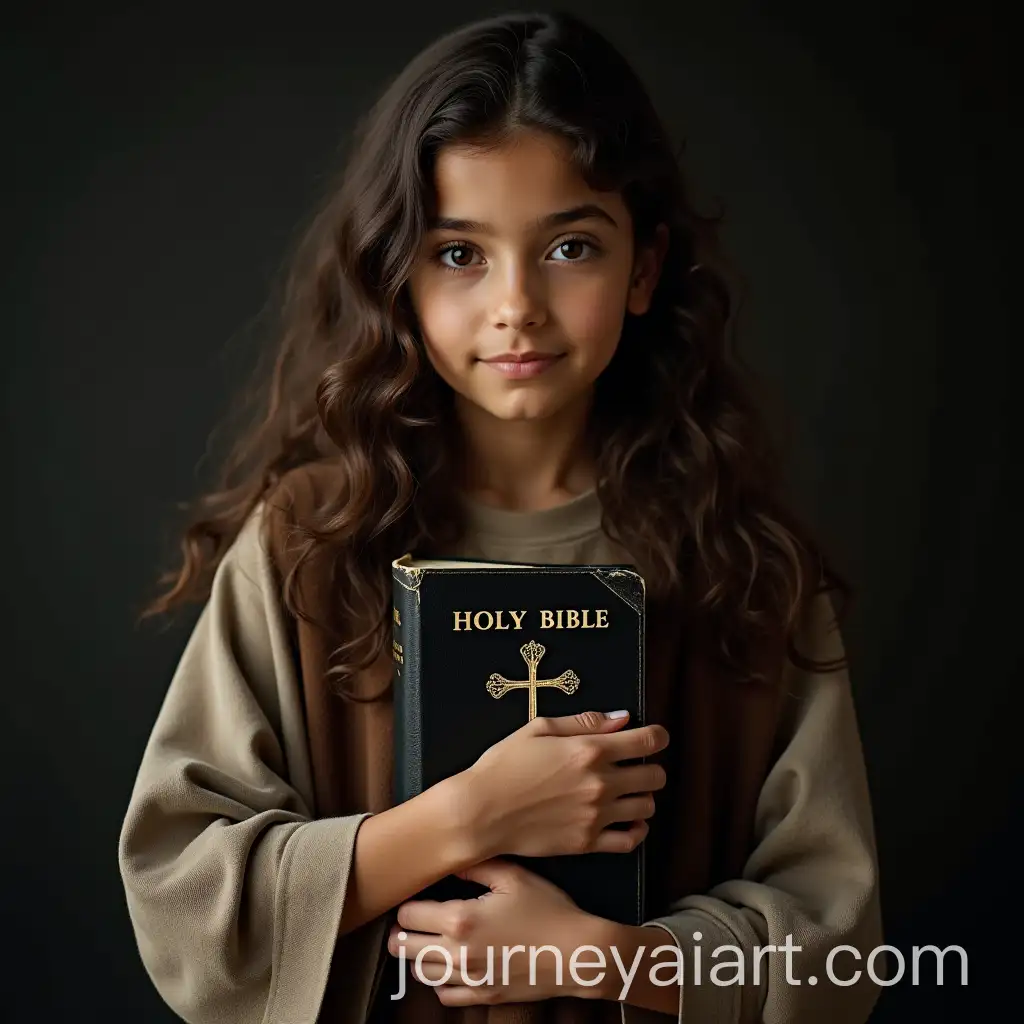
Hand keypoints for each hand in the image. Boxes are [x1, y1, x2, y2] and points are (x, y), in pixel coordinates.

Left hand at [387, 858, 606, 1005]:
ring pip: (421, 973)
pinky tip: (448, 966)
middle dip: (401, 932)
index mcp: (461, 918)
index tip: (413, 896)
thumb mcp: (514, 876)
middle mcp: (458, 953)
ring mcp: (470, 978)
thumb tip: (452, 862)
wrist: (578, 953)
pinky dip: (439, 982)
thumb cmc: (548, 910)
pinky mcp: (483, 995)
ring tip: (424, 940)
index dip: (406, 903)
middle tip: (408, 921)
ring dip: (417, 956)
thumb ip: (477, 866)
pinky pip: (445, 996)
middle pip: (404, 947)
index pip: (409, 914)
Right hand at [454, 710, 668, 860]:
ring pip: (647, 807)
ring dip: (642, 797)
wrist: (481, 812)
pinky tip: (625, 821)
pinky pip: (631, 840)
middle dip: (650, 767)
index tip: (653, 737)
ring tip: (624, 793)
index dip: (658, 736)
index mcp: (590, 750)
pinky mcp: (587, 843)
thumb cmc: (503, 765)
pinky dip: (636, 830)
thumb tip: (621, 718)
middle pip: (655, 776)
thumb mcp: (538, 728)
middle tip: (632, 766)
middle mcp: (600, 783)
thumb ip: (584, 722)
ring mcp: (596, 816)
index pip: (648, 741)